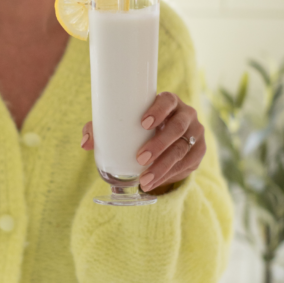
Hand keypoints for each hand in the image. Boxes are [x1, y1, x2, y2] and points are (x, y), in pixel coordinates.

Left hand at [81, 92, 205, 192]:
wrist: (165, 140)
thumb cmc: (138, 127)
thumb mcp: (122, 125)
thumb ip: (101, 129)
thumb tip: (85, 143)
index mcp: (169, 102)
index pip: (168, 100)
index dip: (158, 110)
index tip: (143, 123)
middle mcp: (186, 115)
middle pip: (177, 128)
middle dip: (159, 144)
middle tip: (140, 158)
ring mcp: (196, 133)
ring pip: (182, 149)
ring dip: (164, 166)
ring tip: (145, 179)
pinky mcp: (198, 151)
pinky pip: (188, 164)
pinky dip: (171, 175)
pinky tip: (157, 182)